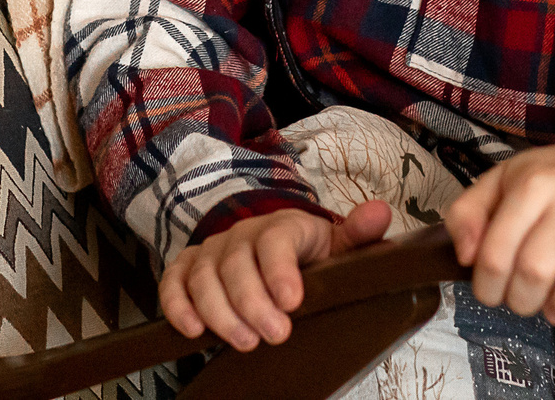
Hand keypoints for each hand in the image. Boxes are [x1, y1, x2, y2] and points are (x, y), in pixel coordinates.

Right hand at [158, 199, 391, 349]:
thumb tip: (380, 212)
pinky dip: (177, 306)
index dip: (280, 270)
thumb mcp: (340, 246)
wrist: (282, 252)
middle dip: (252, 303)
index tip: (292, 302)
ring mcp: (212, 251)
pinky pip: (173, 283)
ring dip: (219, 312)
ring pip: (203, 277)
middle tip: (274, 334)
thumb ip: (359, 234)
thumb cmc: (311, 256)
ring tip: (244, 341)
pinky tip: (193, 330)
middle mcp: (242, 234)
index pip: (276, 240)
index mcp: (282, 226)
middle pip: (236, 264)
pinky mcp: (189, 268)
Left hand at [445, 134, 554, 323]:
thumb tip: (465, 258)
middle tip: (527, 302)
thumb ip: (467, 213)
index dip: (488, 288)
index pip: (497, 253)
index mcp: (532, 182)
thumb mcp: (501, 181)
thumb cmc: (554, 178)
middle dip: (524, 301)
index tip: (494, 295)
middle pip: (538, 266)